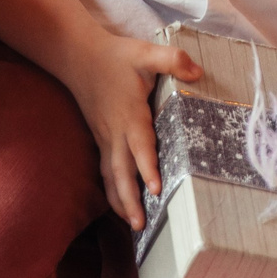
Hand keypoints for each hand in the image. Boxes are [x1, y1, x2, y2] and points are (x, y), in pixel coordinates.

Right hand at [65, 33, 204, 228]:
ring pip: (111, 176)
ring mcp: (105, 138)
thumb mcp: (146, 52)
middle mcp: (115, 132)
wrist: (78, 56)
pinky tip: (121, 206)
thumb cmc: (116, 56)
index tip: (156, 188)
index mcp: (130, 114)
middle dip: (130, 199)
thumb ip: (172, 60)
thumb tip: (198, 73)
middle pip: (121, 172)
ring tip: (134, 226)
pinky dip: (112, 191)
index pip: (140, 145)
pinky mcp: (101, 139)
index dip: (147, 167)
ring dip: (120, 201)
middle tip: (141, 225)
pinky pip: (106, 170)